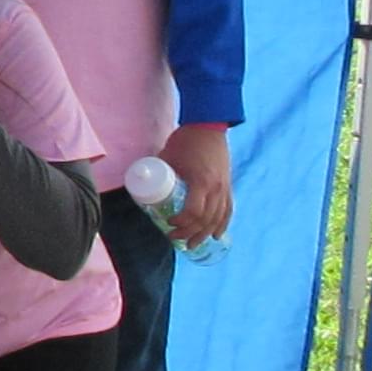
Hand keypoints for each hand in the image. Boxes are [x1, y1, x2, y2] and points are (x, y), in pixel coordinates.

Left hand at [156, 124, 233, 241]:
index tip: (168, 223)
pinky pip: (228, 209)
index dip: (181, 223)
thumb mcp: (167, 156)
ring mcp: (224, 187)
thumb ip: (159, 171)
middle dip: (190, 233)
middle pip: (205, 220)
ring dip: (205, 233)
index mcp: (201, 182)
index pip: (193, 212)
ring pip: (218, 218)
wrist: (208, 125)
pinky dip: (223, 223)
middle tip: (175, 239)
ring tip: (193, 244)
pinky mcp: (227, 184)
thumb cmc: (185, 140)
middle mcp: (216, 188)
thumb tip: (143, 182)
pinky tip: (216, 234)